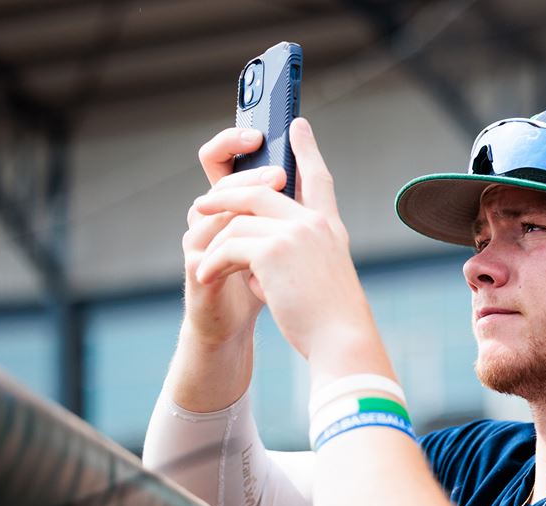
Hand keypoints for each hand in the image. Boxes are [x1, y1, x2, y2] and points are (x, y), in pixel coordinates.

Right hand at [181, 129, 275, 347]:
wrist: (242, 329)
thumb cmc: (265, 282)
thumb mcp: (283, 240)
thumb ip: (290, 206)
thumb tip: (311, 162)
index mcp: (229, 205)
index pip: (222, 159)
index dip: (233, 141)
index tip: (261, 133)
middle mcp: (209, 217)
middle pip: (222, 180)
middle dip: (251, 174)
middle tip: (279, 174)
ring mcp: (198, 241)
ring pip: (215, 211)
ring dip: (244, 204)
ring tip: (273, 203)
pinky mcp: (197, 269)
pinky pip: (211, 248)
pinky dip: (236, 244)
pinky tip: (259, 244)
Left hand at [193, 118, 373, 364]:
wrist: (341, 339)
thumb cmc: (332, 319)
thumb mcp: (322, 277)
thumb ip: (298, 255)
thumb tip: (258, 252)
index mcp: (330, 228)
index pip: (318, 179)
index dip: (307, 150)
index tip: (298, 127)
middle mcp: (315, 222)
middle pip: (262, 190)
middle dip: (227, 194)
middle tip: (203, 204)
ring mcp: (295, 232)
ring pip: (239, 220)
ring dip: (217, 245)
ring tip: (206, 266)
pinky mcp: (274, 250)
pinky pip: (230, 244)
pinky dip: (213, 262)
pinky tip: (206, 277)